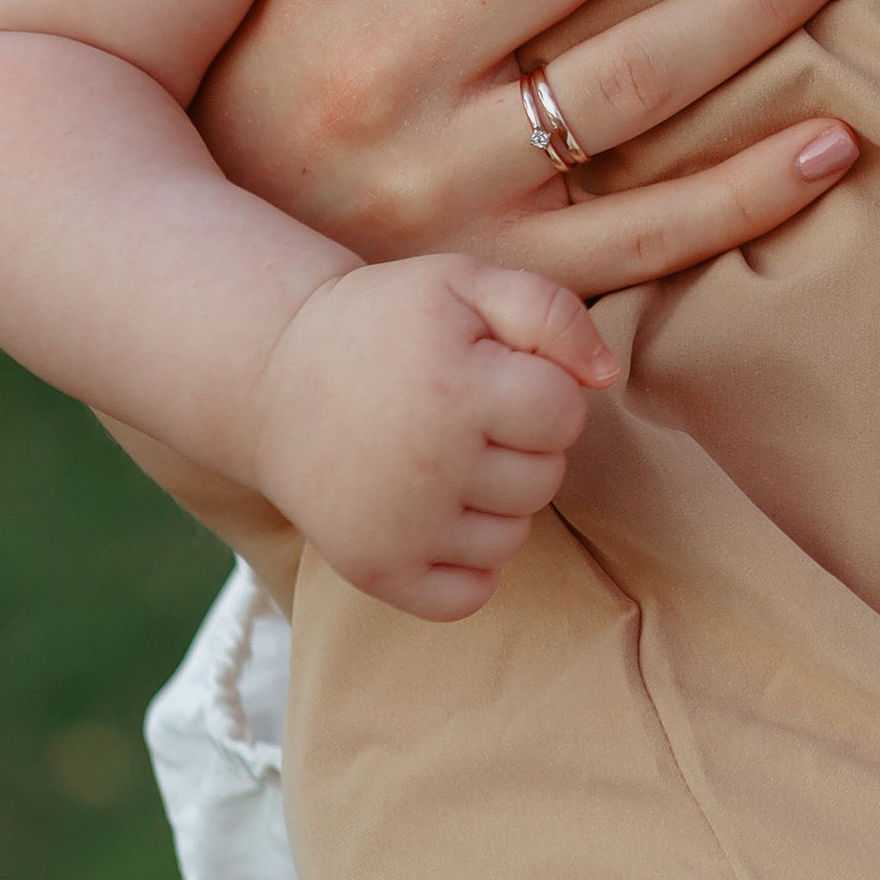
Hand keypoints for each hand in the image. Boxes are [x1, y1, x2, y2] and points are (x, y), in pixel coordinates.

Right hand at [253, 257, 614, 619]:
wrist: (273, 375)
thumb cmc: (386, 324)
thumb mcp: (465, 283)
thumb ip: (550, 313)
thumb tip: (605, 376)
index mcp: (456, 389)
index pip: (565, 414)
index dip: (542, 390)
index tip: (498, 374)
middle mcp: (428, 466)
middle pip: (544, 479)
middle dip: (522, 445)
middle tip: (466, 415)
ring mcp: (398, 526)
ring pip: (513, 537)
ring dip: (498, 502)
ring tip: (447, 459)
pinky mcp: (374, 570)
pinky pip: (469, 595)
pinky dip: (468, 564)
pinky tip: (439, 515)